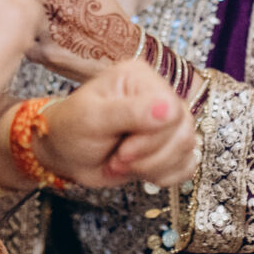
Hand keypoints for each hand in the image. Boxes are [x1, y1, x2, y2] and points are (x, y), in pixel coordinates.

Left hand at [26, 0, 139, 85]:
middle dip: (35, 3)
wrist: (123, 57)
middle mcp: (57, 7)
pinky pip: (28, 44)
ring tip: (51, 30)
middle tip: (48, 12)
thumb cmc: (111, 22)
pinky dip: (36, 44)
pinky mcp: (45, 54)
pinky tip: (51, 44)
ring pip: (25, 22)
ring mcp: (48, 32)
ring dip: (33, 24)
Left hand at [36, 61, 197, 189]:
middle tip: (117, 159)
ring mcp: (166, 121)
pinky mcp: (169, 144)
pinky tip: (142, 173)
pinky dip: (165, 176)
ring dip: (153, 167)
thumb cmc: (72, 129)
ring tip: (122, 163)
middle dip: (148, 156)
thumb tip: (169, 107)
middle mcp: (158, 94)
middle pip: (183, 130)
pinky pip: (188, 164)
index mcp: (141, 77)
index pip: (172, 108)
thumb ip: (130, 112)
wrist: (65, 153)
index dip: (151, 137)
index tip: (122, 150)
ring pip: (188, 148)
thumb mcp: (93, 118)